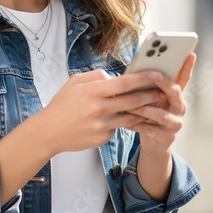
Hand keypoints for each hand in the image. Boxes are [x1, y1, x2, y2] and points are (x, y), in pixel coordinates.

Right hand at [39, 68, 169, 155]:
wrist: (49, 132)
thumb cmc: (61, 105)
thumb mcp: (75, 82)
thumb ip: (96, 76)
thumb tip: (115, 77)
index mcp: (92, 92)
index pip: (123, 83)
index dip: (142, 78)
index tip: (156, 74)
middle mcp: (99, 109)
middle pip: (133, 101)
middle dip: (151, 95)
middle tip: (163, 90)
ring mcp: (102, 125)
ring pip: (130, 117)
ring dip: (144, 111)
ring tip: (153, 105)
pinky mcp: (103, 138)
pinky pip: (118, 128)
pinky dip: (123, 122)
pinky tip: (125, 118)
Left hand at [126, 53, 196, 155]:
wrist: (152, 141)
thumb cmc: (147, 114)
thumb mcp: (146, 98)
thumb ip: (143, 86)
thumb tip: (128, 72)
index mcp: (174, 94)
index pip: (183, 77)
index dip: (187, 66)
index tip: (189, 53)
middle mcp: (179, 105)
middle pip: (175, 91)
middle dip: (164, 82)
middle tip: (154, 74)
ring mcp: (175, 121)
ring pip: (162, 113)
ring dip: (145, 108)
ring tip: (131, 104)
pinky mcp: (168, 134)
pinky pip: (152, 127)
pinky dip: (138, 122)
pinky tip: (127, 120)